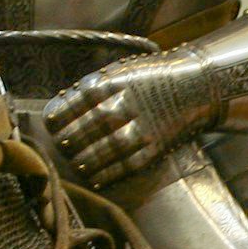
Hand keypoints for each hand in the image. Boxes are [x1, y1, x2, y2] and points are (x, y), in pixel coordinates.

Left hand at [44, 48, 216, 193]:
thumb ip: (96, 86)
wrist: (196, 86)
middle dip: (68, 141)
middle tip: (61, 147)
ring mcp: (140, 128)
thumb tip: (65, 103)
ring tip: (76, 164)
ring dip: (85, 160)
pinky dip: (108, 174)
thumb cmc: (154, 76)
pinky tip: (96, 178)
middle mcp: (123, 106)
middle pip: (86, 129)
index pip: (74, 104)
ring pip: (104, 150)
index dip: (58, 118)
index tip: (50, 125)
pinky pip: (126, 165)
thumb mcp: (123, 70)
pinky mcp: (154, 147)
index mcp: (112, 84)